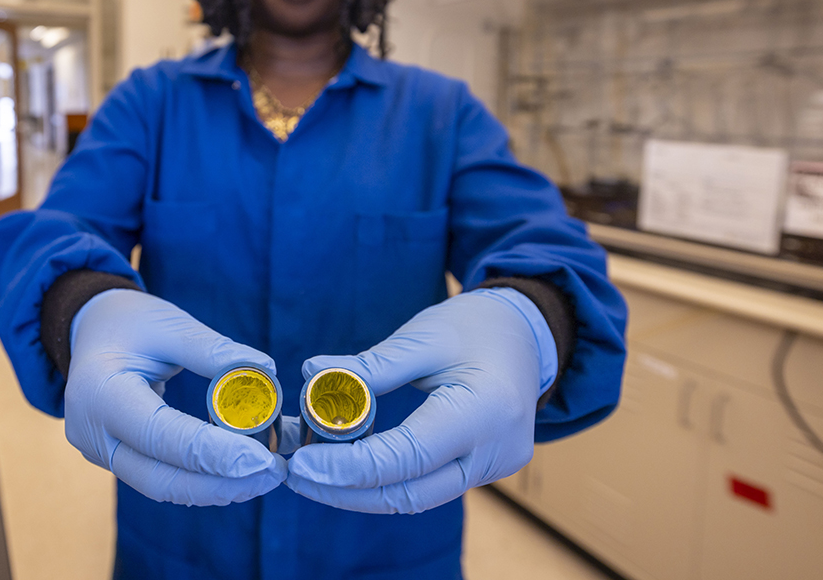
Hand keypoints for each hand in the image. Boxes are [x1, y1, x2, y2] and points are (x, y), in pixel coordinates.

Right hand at [65, 289, 287, 505]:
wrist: (91, 330)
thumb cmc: (129, 321)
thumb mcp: (169, 324)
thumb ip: (213, 350)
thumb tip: (265, 371)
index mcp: (100, 393)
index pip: (161, 436)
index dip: (212, 453)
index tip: (261, 458)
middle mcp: (92, 432)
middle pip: (159, 478)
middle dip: (219, 483)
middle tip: (271, 473)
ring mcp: (100, 451)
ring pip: (161, 486)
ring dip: (214, 488)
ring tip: (264, 476)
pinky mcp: (115, 458)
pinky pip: (159, 477)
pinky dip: (199, 480)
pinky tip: (237, 474)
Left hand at [286, 287, 556, 513]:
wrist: (526, 334)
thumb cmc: (476, 326)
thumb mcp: (423, 335)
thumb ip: (371, 365)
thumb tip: (312, 375)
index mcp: (486, 411)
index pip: (407, 456)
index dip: (349, 467)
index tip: (302, 463)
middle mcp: (496, 450)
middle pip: (409, 492)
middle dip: (346, 490)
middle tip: (296, 473)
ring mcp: (494, 467)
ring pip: (417, 496)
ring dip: (361, 490)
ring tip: (313, 472)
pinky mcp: (484, 470)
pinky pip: (428, 485)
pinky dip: (385, 480)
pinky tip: (347, 467)